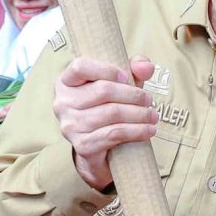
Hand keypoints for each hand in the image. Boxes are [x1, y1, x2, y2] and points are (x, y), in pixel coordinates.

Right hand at [52, 56, 158, 190]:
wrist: (98, 149)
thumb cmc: (106, 109)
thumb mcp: (120, 85)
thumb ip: (134, 69)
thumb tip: (146, 67)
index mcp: (66, 81)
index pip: (80, 67)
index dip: (106, 69)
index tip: (126, 77)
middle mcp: (62, 102)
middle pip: (102, 91)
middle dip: (133, 95)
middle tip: (149, 100)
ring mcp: (70, 125)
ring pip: (112, 113)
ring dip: (139, 114)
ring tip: (153, 116)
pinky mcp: (81, 145)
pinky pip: (114, 134)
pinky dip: (136, 131)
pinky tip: (148, 131)